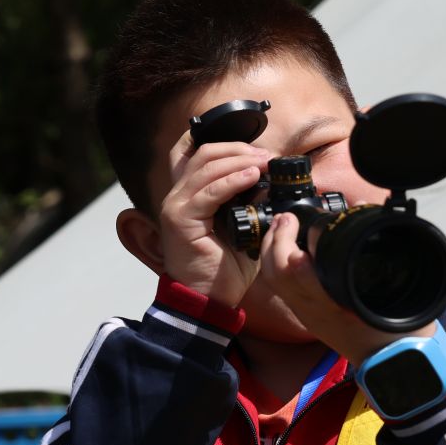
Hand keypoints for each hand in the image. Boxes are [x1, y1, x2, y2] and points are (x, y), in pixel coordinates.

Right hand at [156, 128, 270, 305]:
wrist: (208, 300)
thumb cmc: (223, 269)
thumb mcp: (242, 229)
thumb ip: (250, 205)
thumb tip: (268, 184)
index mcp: (191, 195)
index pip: (197, 153)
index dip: (226, 144)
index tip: (257, 149)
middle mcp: (179, 195)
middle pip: (204, 153)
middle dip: (238, 148)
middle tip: (266, 156)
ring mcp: (176, 206)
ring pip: (206, 166)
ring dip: (239, 160)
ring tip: (264, 163)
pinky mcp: (180, 219)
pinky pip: (208, 192)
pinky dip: (232, 180)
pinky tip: (252, 177)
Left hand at [258, 211, 429, 363]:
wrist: (395, 365)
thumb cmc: (404, 327)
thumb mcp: (401, 288)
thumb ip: (383, 246)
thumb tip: (361, 206)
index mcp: (337, 303)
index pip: (299, 273)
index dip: (290, 244)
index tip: (297, 219)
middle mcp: (316, 310)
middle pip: (279, 273)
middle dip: (277, 240)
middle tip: (286, 218)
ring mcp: (309, 316)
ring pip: (275, 281)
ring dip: (272, 250)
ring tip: (281, 226)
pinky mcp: (308, 319)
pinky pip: (282, 289)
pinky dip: (277, 265)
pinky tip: (285, 249)